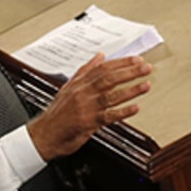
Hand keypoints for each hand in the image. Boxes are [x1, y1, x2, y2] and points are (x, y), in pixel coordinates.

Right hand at [26, 53, 153, 160]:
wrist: (45, 134)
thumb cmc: (57, 112)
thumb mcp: (69, 87)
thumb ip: (85, 70)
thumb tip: (99, 56)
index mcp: (79, 83)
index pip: (103, 68)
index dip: (121, 62)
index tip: (136, 59)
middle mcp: (83, 93)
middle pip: (109, 78)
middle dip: (129, 72)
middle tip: (146, 68)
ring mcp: (86, 107)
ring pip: (111, 95)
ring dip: (130, 90)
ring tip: (146, 85)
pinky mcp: (88, 123)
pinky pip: (108, 116)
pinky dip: (123, 112)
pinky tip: (135, 108)